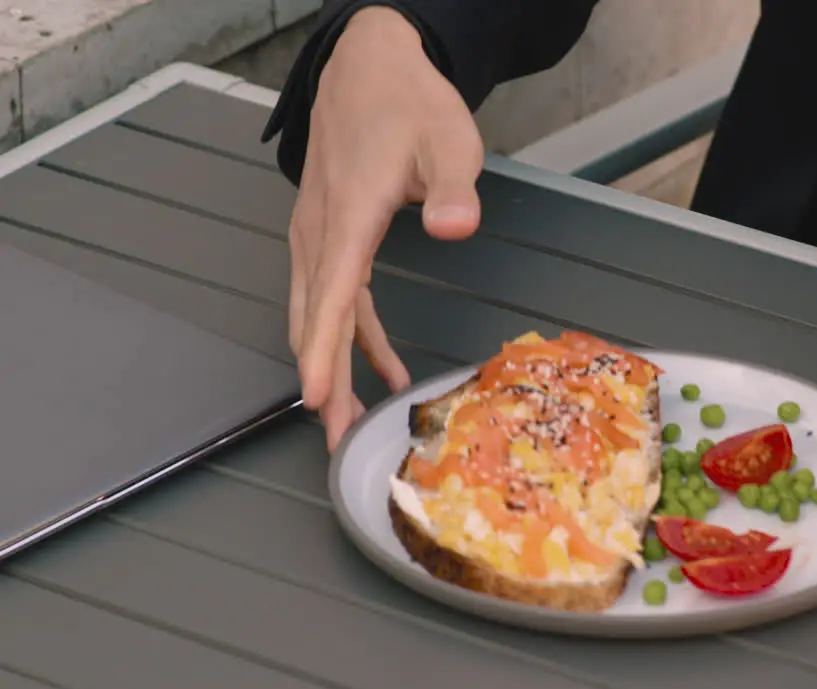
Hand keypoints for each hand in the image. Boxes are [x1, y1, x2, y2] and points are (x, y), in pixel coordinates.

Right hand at [289, 6, 484, 449]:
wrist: (368, 68)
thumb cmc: (407, 103)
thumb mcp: (447, 138)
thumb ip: (452, 186)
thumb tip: (453, 226)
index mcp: (348, 214)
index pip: (332, 294)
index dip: (325, 352)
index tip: (319, 401)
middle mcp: (321, 231)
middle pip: (313, 319)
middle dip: (324, 382)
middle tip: (337, 442)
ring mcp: (319, 235)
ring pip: (316, 314)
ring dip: (332, 367)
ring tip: (350, 423)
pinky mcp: (329, 236)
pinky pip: (335, 297)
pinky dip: (352, 336)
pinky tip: (383, 368)